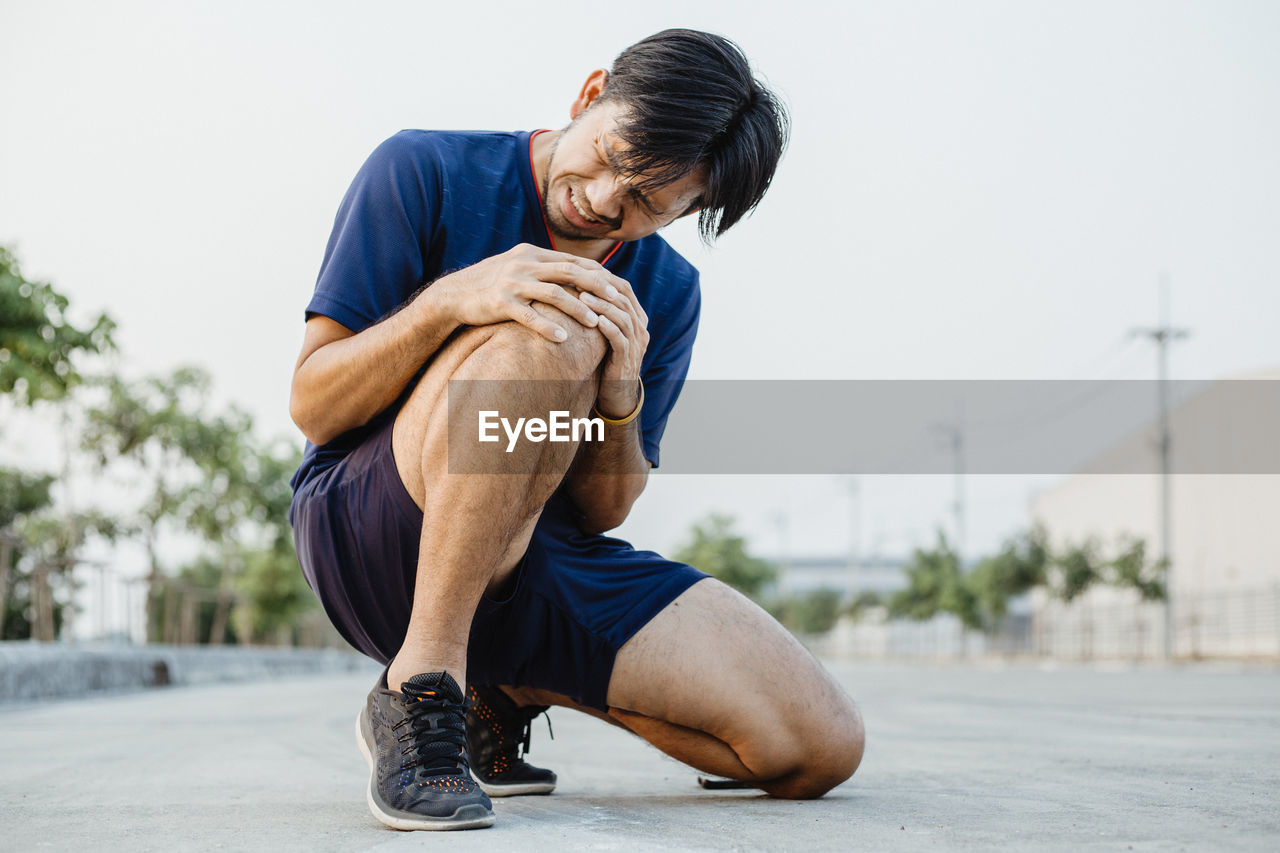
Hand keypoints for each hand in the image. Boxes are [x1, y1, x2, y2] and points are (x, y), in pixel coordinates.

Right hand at [427, 243, 621, 340]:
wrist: (453, 295)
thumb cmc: (491, 284)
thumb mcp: (517, 267)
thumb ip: (543, 268)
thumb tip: (575, 273)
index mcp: (531, 253)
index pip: (572, 260)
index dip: (596, 273)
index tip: (616, 286)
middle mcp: (524, 264)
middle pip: (569, 272)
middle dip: (595, 286)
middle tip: (615, 300)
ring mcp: (512, 283)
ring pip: (554, 293)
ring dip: (577, 308)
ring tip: (595, 322)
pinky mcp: (500, 303)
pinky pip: (529, 316)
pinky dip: (548, 327)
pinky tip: (563, 339)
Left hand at [576, 274, 648, 418]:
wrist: (615, 393)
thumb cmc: (605, 358)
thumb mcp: (605, 332)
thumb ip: (599, 311)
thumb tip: (576, 285)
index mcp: (636, 317)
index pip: (624, 289)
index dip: (604, 278)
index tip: (581, 269)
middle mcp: (640, 328)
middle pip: (623, 299)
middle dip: (601, 287)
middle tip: (579, 278)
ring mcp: (636, 344)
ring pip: (622, 317)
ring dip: (602, 305)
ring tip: (582, 296)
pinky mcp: (628, 359)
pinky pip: (620, 339)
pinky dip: (609, 327)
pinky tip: (595, 320)